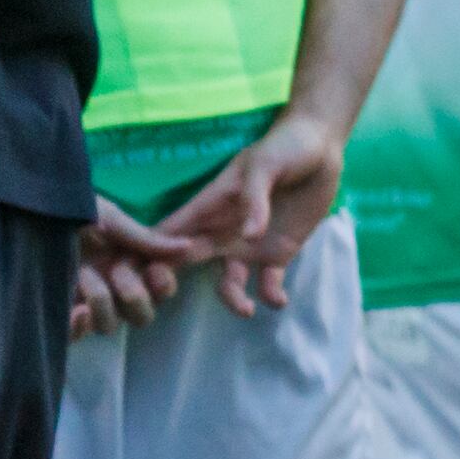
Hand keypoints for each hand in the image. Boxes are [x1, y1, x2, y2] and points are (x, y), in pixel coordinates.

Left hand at [70, 198, 183, 339]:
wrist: (27, 212)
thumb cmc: (67, 209)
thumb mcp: (107, 217)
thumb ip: (144, 238)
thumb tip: (187, 247)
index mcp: (128, 263)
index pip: (160, 291)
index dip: (163, 287)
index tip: (156, 272)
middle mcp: (111, 286)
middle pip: (141, 316)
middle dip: (135, 297)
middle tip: (117, 271)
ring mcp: (84, 301)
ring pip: (109, 327)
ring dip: (103, 303)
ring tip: (84, 275)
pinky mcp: (57, 311)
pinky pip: (76, 336)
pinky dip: (79, 328)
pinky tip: (77, 311)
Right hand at [151, 111, 343, 318]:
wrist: (320, 148)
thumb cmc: (284, 148)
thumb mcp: (264, 166)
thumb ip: (254, 200)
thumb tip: (247, 237)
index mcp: (210, 206)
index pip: (172, 230)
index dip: (151, 251)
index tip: (139, 276)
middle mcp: (222, 230)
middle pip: (186, 260)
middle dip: (171, 280)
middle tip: (165, 299)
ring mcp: (249, 244)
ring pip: (228, 281)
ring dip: (232, 298)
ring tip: (247, 309)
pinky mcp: (278, 253)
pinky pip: (268, 282)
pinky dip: (271, 295)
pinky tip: (279, 299)